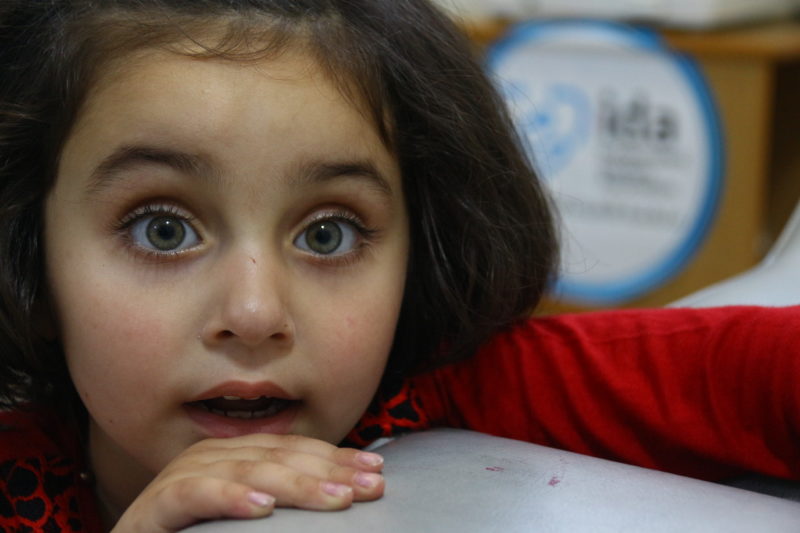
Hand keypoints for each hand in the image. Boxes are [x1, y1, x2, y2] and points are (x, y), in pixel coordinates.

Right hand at [110, 433, 384, 532]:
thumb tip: (339, 497)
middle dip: (330, 470)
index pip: (294, 450)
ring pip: (247, 471)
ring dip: (295, 484)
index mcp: (233, 455)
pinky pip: (196, 495)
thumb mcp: (243, 514)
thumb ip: (278, 501)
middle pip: (279, 457)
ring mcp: (181, 476)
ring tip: (335, 498)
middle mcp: (210, 456)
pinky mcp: (156, 505)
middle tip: (371, 485)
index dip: (337, 457)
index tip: (377, 470)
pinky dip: (231, 497)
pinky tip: (262, 509)